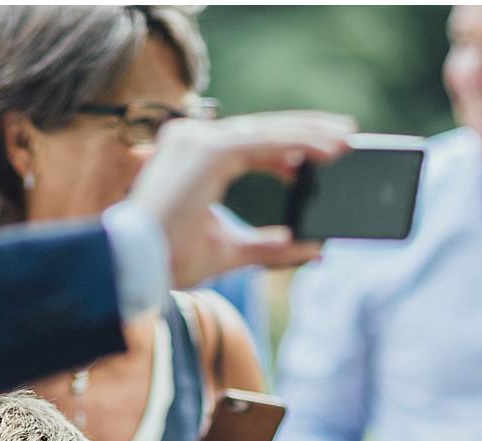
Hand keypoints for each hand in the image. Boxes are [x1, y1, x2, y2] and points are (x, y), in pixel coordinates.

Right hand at [128, 111, 355, 286]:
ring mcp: (198, 141)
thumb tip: (313, 248)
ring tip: (347, 142)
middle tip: (347, 136)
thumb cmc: (167, 261)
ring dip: (311, 136)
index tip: (323, 155)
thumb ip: (270, 247)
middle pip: (262, 131)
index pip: (250, 144)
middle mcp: (192, 140)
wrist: (134, 268)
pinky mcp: (207, 151)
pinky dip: (298, 144)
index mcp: (193, 158)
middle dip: (308, 134)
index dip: (289, 147)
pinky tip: (328, 151)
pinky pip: (263, 142)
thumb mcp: (230, 251)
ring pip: (267, 132)